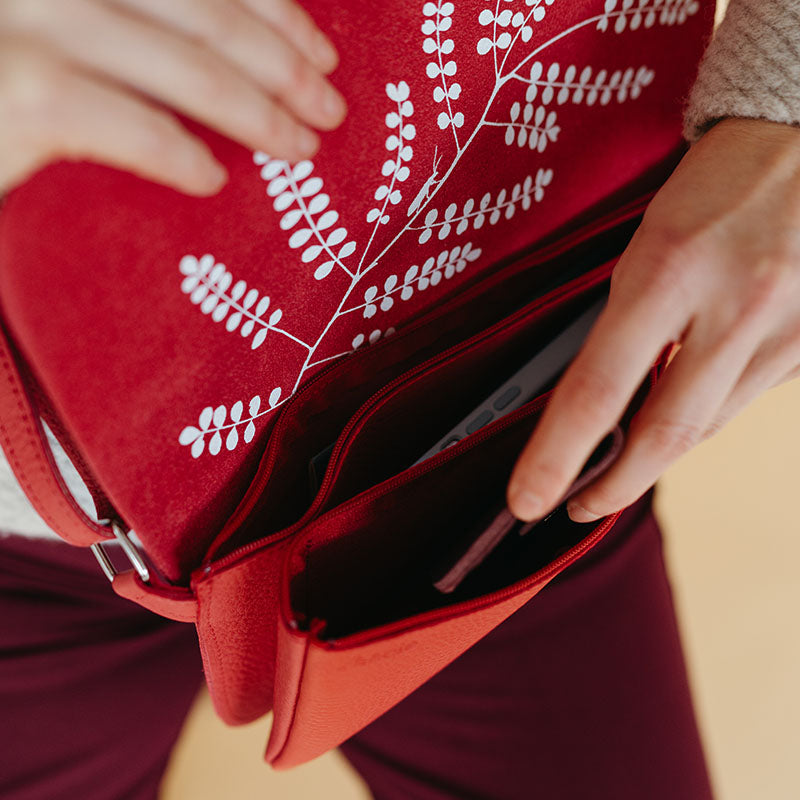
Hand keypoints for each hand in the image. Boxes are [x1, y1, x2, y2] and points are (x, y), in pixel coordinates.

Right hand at [0, 0, 345, 196]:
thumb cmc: (5, 77)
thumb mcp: (71, 28)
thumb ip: (140, 27)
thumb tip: (238, 51)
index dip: (274, 10)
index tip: (322, 52)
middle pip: (207, 14)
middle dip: (285, 67)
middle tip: (330, 109)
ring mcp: (34, 20)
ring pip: (188, 71)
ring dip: (260, 116)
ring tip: (299, 148)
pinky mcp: (24, 92)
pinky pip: (138, 129)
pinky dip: (182, 157)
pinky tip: (212, 179)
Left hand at [506, 117, 799, 523]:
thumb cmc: (717, 185)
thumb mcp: (651, 242)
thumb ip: (631, 321)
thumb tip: (607, 400)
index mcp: (669, 270)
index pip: (596, 390)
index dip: (556, 458)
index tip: (528, 500)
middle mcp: (734, 307)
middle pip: (663, 433)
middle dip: (614, 484)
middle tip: (579, 504)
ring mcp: (788, 329)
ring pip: (709, 425)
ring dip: (660, 447)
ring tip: (625, 455)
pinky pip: (749, 400)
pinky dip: (709, 410)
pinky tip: (692, 393)